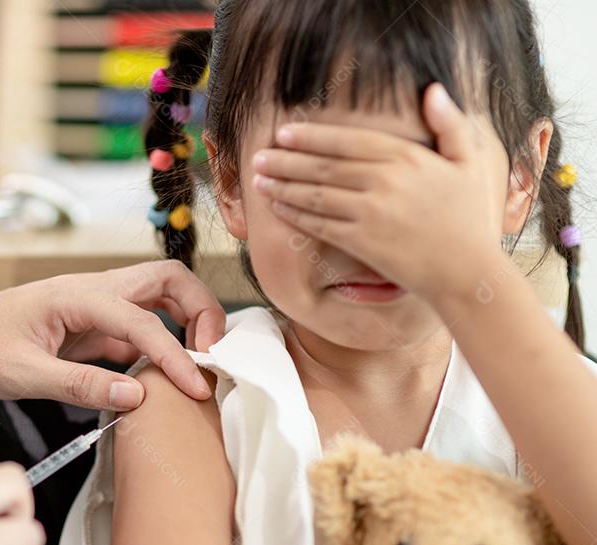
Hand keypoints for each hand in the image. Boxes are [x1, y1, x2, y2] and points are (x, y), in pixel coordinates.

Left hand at [0, 260, 226, 410]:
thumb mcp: (21, 374)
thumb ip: (80, 383)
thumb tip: (138, 396)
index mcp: (77, 296)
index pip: (145, 321)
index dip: (176, 356)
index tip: (196, 391)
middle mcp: (91, 292)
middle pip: (167, 281)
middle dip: (201, 310)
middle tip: (212, 356)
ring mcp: (90, 309)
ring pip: (155, 300)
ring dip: (184, 323)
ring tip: (196, 366)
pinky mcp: (85, 329)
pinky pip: (134, 330)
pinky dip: (156, 348)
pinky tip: (158, 381)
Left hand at [251, 83, 509, 305]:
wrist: (467, 271)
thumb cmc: (469, 217)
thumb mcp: (470, 162)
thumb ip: (450, 124)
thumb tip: (433, 90)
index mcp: (407, 157)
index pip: (348, 140)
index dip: (312, 136)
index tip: (285, 132)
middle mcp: (384, 181)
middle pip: (324, 166)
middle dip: (286, 159)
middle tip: (259, 155)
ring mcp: (370, 213)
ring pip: (315, 194)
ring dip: (282, 185)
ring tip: (259, 179)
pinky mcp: (361, 243)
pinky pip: (319, 225)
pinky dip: (295, 215)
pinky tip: (277, 207)